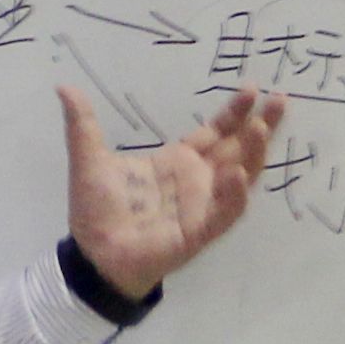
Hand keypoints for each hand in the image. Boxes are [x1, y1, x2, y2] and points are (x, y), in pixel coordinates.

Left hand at [59, 80, 289, 301]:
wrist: (91, 256)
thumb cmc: (96, 210)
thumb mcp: (88, 160)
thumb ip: (83, 125)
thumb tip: (64, 87)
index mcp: (177, 162)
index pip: (214, 133)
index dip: (233, 113)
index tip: (251, 89)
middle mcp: (197, 182)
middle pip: (237, 149)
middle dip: (259, 126)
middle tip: (281, 99)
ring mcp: (201, 206)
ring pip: (238, 177)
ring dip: (252, 154)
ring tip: (261, 128)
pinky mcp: (197, 231)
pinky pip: (222, 214)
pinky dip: (232, 196)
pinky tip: (239, 175)